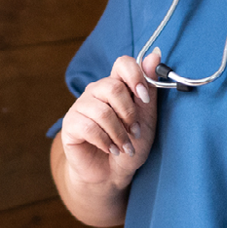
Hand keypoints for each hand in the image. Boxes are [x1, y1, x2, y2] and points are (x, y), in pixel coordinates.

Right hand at [58, 50, 160, 191]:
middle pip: (112, 87)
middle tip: (134, 132)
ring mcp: (81, 107)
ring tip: (124, 147)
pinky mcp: (70, 124)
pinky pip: (88, 127)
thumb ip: (148, 88)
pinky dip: (105, 142)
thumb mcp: (146, 118)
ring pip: (102, 111)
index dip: (135, 76)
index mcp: (116, 85)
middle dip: (129, 114)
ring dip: (119, 134)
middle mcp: (96, 91)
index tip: (145, 98)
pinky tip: (111, 150)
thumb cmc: (131, 144)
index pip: (122, 63)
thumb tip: (156, 53)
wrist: (113, 174)